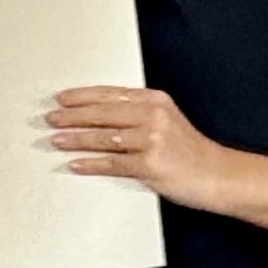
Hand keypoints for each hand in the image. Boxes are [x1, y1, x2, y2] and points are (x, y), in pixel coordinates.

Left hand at [46, 84, 235, 211]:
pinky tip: (75, 164)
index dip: (82, 96)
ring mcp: (151, 140)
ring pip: (104, 138)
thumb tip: (98, 115)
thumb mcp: (166, 120)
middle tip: (52, 118)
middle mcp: (152, 116)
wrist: (215, 174)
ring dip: (76, 139)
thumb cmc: (189, 150)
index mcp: (154, 100)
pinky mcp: (149, 164)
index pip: (110, 94)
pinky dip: (91, 164)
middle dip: (73, 116)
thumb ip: (137, 114)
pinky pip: (112, 163)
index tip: (62, 98)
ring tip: (56, 140)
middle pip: (103, 114)